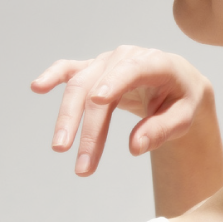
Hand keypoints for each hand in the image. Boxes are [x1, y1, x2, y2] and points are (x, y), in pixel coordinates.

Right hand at [31, 46, 215, 176]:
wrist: (178, 84)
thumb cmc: (183, 100)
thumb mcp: (185, 116)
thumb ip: (163, 130)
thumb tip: (134, 148)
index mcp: (156, 63)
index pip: (132, 70)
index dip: (114, 83)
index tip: (98, 102)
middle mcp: (127, 57)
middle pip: (100, 87)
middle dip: (89, 126)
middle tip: (82, 164)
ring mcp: (108, 62)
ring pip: (80, 84)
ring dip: (68, 117)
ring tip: (60, 148)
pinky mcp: (94, 69)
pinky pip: (70, 69)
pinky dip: (54, 76)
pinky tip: (37, 87)